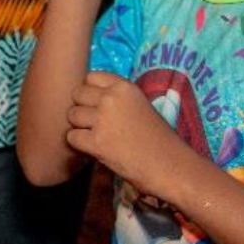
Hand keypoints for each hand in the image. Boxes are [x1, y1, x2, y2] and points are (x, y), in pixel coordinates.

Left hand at [65, 71, 191, 197]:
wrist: (171, 166)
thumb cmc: (158, 139)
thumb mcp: (140, 105)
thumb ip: (117, 98)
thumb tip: (89, 97)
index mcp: (124, 87)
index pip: (90, 77)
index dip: (91, 92)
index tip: (99, 106)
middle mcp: (111, 98)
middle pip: (77, 94)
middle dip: (83, 109)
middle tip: (96, 124)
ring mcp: (102, 119)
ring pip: (72, 115)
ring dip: (80, 127)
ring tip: (98, 138)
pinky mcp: (96, 142)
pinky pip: (72, 137)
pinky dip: (80, 145)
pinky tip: (96, 149)